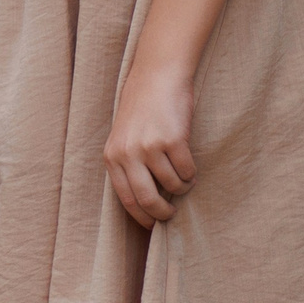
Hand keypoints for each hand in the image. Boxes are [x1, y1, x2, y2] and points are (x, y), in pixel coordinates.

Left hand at [103, 62, 196, 225]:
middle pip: (147, 200)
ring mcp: (150, 146)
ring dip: (182, 188)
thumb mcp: (123, 138)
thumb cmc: (141, 109)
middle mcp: (128, 153)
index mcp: (112, 155)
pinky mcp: (172, 140)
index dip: (141, 217)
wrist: (157, 77)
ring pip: (172, 186)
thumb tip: (144, 203)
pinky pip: (186, 172)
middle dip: (162, 214)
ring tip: (183, 179)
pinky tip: (189, 166)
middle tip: (171, 215)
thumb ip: (128, 165)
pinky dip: (191, 174)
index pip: (125, 199)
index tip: (152, 225)